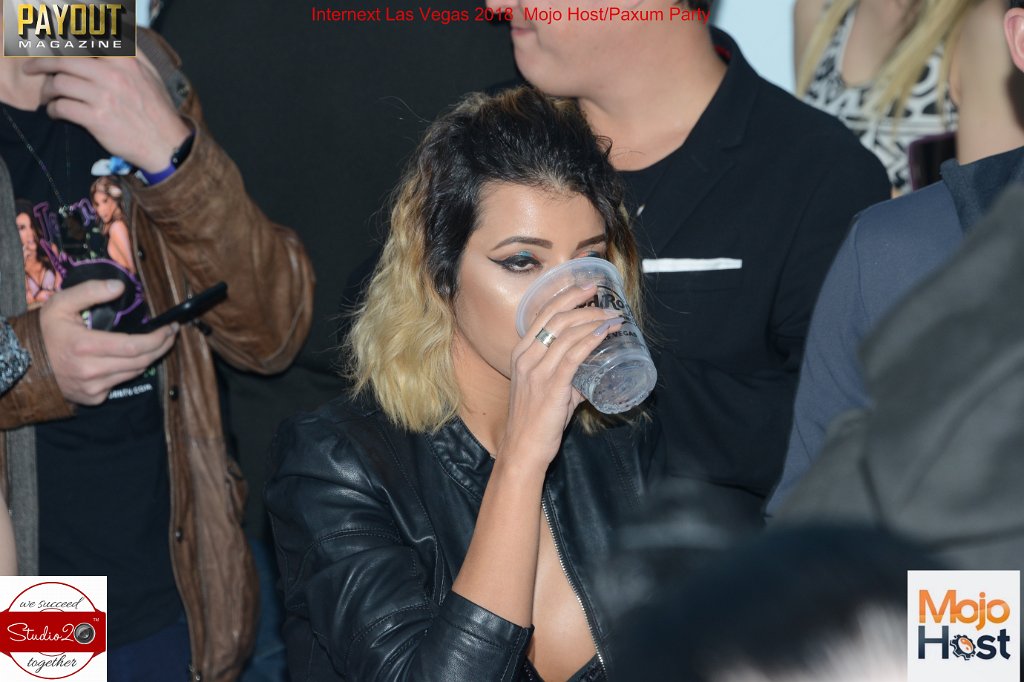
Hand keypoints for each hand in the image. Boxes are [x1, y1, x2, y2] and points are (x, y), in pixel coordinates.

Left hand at [24, 53, 190, 172]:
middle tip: (33, 70)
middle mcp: (112, 75)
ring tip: (48, 97)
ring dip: (47, 91)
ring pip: (59, 84)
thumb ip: (131, 54)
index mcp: (125, 61)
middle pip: (64, 61)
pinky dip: (53, 110)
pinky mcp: (96, 119)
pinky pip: (62, 108)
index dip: (64, 46)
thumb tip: (111, 41)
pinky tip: (56, 113)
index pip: (85, 43)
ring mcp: (104, 97)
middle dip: (42, 65)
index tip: (55, 52)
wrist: (167, 144)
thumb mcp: (151, 74)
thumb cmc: (158, 110)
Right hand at [39, 280, 178, 405]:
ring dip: (150, 358)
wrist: (22, 362)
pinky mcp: (93, 397)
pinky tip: (132, 357)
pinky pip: (120, 383)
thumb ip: (91, 291)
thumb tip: (120, 286)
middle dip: (162, 346)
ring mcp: (93, 387)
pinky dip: (130, 369)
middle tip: (171, 333)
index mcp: (86, 346)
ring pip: (134, 373)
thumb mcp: (61, 303)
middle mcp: (91, 371)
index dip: (158, 338)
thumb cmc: (45, 331)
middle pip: (141, 361)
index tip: (170, 327)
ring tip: (158, 343)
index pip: (135, 346)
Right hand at [498, 284, 623, 470]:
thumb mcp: (547, 390)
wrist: (523, 449)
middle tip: (606, 299)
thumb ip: (568, 376)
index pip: (543, 313)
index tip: (587, 287)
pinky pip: (573, 356)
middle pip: (556, 317)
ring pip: (567, 333)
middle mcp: (526, 357)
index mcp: (521, 353)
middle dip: (583, 302)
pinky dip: (591, 340)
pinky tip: (604, 334)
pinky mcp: (551, 386)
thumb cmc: (536, 421)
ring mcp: (537, 371)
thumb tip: (591, 368)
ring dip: (595, 321)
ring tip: (614, 318)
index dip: (566, 296)